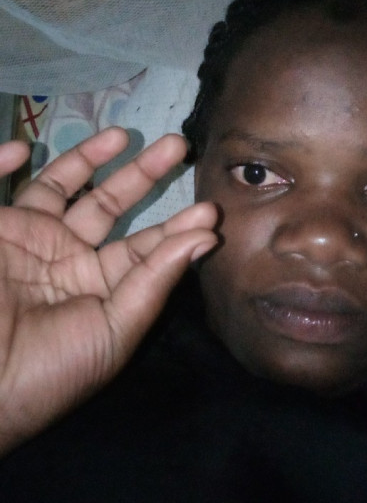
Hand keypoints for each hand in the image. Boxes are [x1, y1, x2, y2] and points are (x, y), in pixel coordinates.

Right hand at [0, 128, 216, 453]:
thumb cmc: (52, 368)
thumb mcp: (115, 329)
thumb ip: (156, 280)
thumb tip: (206, 237)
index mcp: (99, 285)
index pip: (144, 247)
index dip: (176, 228)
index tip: (209, 209)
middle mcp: (65, 256)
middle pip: (109, 204)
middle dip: (143, 175)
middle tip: (179, 145)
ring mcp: (26, 239)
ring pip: (61, 185)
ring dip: (89, 157)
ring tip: (122, 134)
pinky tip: (21, 148)